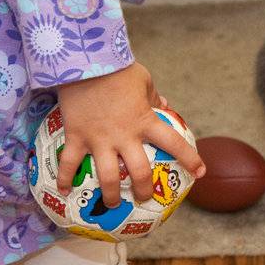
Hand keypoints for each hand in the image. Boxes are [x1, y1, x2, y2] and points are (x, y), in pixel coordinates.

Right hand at [55, 62, 205, 209]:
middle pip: (138, 172)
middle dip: (143, 190)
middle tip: (143, 198)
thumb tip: (164, 104)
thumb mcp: (143, 80)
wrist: (84, 60)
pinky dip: (64, 179)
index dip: (190, 159)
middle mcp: (124, 136)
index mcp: (144, 121)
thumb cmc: (117, 68)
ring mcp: (99, 139)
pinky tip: (63, 191)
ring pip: (107, 176)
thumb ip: (153, 96)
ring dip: (110, 194)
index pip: (174, 143)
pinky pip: (69, 163)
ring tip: (111, 204)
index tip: (201, 172)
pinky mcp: (76, 136)